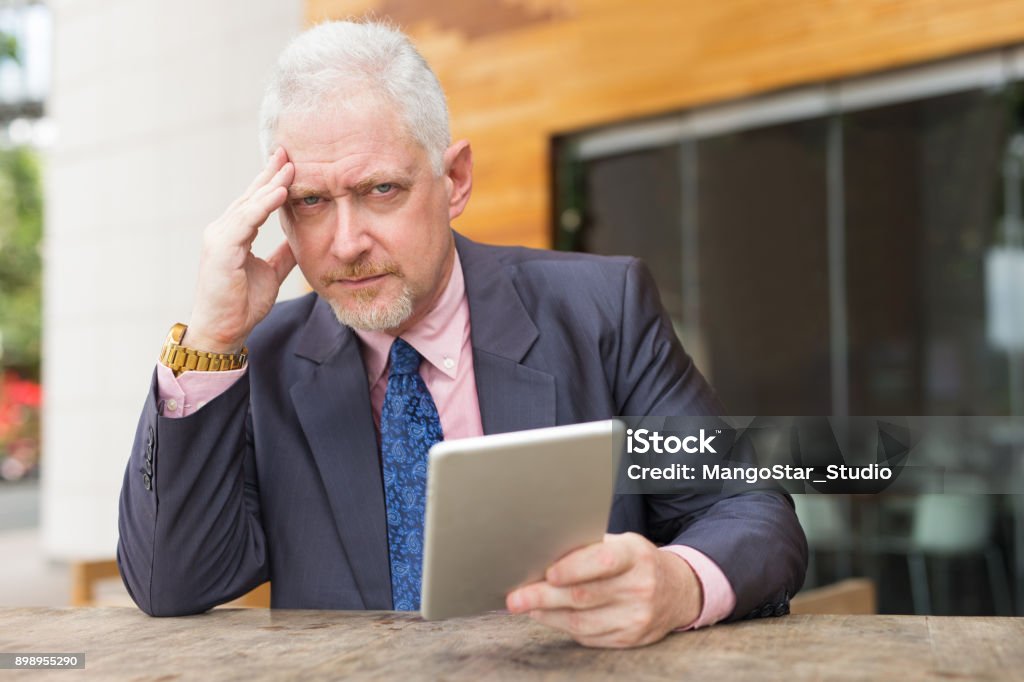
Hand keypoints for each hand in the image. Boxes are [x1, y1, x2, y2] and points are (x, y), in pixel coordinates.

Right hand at [185, 147, 296, 352]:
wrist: (224, 331)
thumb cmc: (242, 304)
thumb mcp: (271, 272)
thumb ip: (283, 254)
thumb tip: (300, 238)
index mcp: (234, 234)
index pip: (255, 201)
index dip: (272, 181)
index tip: (291, 162)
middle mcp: (223, 230)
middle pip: (251, 195)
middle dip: (271, 173)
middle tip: (289, 151)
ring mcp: (219, 237)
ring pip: (249, 204)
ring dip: (271, 183)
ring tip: (291, 166)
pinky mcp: (221, 248)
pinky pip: (246, 220)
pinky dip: (264, 205)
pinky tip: (281, 191)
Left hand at [506, 533, 701, 647]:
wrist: (678, 591)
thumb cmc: (636, 561)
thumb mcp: (623, 543)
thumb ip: (590, 547)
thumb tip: (542, 551)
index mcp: (636, 555)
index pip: (603, 561)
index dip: (572, 568)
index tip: (547, 573)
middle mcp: (640, 587)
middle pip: (584, 595)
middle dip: (544, 597)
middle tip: (516, 598)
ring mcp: (637, 617)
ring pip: (582, 621)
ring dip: (548, 614)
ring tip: (526, 606)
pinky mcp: (630, 639)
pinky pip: (588, 636)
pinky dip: (564, 627)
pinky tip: (548, 616)